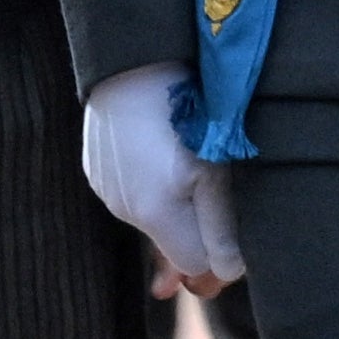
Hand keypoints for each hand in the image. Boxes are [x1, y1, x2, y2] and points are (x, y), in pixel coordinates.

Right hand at [81, 62, 241, 294]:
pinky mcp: (98, 168)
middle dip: (199, 238)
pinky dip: (156, 188)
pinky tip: (170, 160)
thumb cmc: (189, 113)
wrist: (135, 62)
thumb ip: (221, 227)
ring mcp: (106, 188)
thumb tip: (228, 275)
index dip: (221, 259)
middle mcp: (124, 209)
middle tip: (225, 220)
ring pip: (154, 217)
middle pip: (172, 243)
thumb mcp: (216, 171)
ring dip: (179, 211)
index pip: (193, 265)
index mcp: (155, 214)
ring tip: (199, 175)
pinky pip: (134, 193)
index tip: (240, 245)